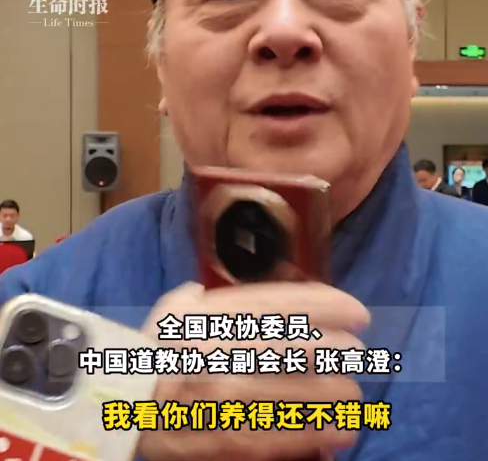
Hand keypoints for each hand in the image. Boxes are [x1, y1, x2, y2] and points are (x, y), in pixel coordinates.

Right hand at [137, 282, 369, 460]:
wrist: (115, 407)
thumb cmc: (154, 351)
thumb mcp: (175, 310)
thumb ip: (214, 296)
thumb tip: (258, 292)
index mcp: (203, 316)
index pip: (272, 304)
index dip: (320, 306)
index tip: (354, 311)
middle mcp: (210, 352)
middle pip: (282, 348)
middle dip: (330, 348)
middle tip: (359, 351)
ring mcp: (212, 398)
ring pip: (280, 395)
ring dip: (325, 395)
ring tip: (354, 395)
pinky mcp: (214, 439)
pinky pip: (266, 438)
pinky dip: (305, 437)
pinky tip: (336, 435)